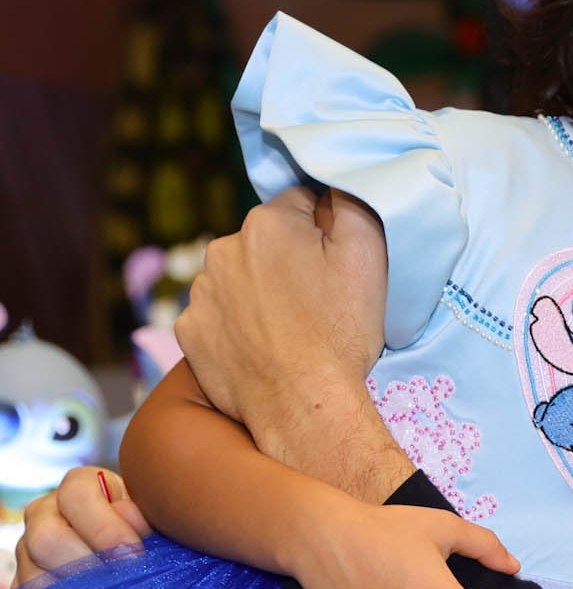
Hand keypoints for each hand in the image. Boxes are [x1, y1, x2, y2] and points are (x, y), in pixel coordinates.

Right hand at [12, 467, 151, 586]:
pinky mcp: (23, 579)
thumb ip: (142, 516)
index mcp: (77, 485)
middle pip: (46, 537)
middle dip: (86, 563)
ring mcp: (27, 547)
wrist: (126, 546)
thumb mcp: (146, 513)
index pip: (77, 496)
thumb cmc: (140, 524)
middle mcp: (44, 511)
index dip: (105, 527)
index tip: (133, 552)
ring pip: (34, 574)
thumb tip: (135, 525)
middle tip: (119, 578)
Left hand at [177, 187, 387, 452]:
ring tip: (291, 326)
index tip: (336, 265)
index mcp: (267, 222)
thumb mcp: (367, 251)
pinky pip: (218, 314)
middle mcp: (222, 249)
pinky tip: (264, 345)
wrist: (304, 406)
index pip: (302, 203)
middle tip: (318, 298)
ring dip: (261, 290)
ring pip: (240, 276)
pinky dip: (238, 323)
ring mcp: (200, 294)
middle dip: (290, 258)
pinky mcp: (189, 333)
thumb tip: (330, 182)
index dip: (325, 232)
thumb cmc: (340, 329)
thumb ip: (350, 198)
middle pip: (267, 240)